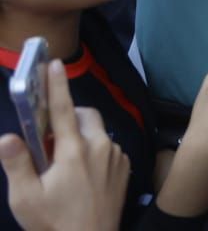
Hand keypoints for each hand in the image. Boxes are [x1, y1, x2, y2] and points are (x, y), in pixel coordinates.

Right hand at [0, 60, 128, 230]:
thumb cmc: (53, 222)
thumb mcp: (25, 197)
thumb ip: (16, 163)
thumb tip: (8, 136)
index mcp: (73, 150)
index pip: (62, 109)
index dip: (56, 85)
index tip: (55, 63)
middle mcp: (100, 146)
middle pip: (86, 116)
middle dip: (70, 116)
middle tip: (51, 137)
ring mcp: (116, 157)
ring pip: (98, 133)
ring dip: (82, 136)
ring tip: (65, 162)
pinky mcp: (125, 168)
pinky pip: (109, 149)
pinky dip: (95, 152)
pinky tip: (83, 174)